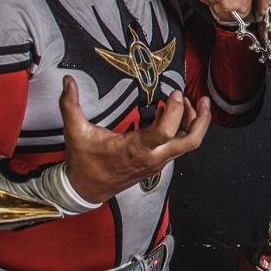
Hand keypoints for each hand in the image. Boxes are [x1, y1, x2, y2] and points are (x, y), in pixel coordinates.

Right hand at [59, 76, 211, 202]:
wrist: (84, 190)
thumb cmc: (83, 163)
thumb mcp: (75, 131)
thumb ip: (70, 104)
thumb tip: (67, 81)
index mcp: (135, 149)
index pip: (167, 131)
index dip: (176, 110)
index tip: (174, 93)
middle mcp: (151, 158)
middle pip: (190, 141)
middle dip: (201, 119)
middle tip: (202, 100)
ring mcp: (155, 163)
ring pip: (186, 144)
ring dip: (192, 124)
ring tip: (186, 103)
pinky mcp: (154, 164)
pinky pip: (175, 147)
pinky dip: (179, 131)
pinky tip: (166, 115)